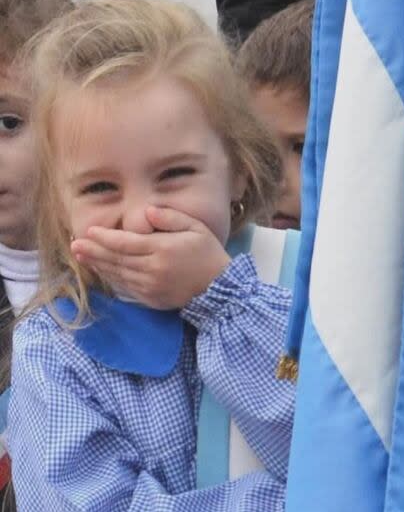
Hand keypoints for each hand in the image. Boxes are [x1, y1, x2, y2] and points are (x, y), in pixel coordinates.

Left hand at [70, 206, 231, 309]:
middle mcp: (153, 269)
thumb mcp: (196, 228)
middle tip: (75, 244)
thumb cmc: (208, 253)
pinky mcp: (152, 299)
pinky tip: (103, 270)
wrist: (220, 288)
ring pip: (118, 274)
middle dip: (94, 251)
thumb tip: (147, 212)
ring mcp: (151, 287)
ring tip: (82, 256)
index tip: (89, 231)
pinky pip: (126, 287)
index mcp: (162, 249)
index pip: (125, 242)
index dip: (104, 237)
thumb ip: (170, 218)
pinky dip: (112, 278)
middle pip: (116, 258)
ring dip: (98, 264)